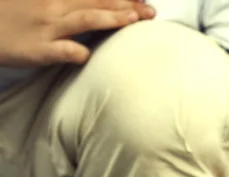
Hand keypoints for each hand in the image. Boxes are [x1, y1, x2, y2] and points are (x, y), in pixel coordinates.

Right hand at [0, 0, 154, 67]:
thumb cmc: (13, 16)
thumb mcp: (40, 3)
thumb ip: (68, 4)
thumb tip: (96, 7)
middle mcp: (53, 8)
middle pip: (95, 3)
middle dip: (125, 6)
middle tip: (150, 12)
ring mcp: (47, 28)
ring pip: (84, 19)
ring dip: (110, 18)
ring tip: (133, 20)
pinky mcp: (38, 49)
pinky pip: (62, 51)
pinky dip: (76, 51)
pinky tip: (88, 56)